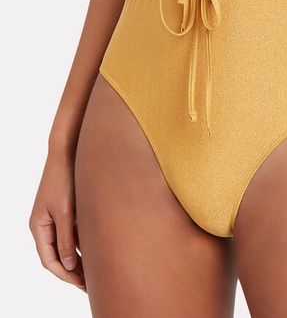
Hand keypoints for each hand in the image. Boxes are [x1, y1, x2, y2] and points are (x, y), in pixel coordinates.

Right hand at [29, 151, 85, 291]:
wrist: (69, 151)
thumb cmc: (64, 178)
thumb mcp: (65, 211)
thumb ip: (66, 238)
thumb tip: (69, 265)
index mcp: (38, 226)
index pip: (49, 260)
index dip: (65, 275)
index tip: (82, 285)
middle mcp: (45, 224)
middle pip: (58, 256)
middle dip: (73, 271)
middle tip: (92, 285)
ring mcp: (57, 216)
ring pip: (67, 245)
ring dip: (80, 258)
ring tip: (98, 271)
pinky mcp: (68, 208)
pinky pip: (74, 232)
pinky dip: (83, 243)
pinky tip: (99, 250)